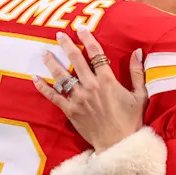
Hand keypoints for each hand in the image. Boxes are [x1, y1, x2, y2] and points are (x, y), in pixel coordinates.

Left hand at [33, 29, 146, 152]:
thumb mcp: (140, 95)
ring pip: (62, 76)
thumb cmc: (131, 121)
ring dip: (52, 63)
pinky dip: (43, 87)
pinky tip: (35, 78)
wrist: (119, 145)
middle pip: (76, 60)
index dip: (88, 39)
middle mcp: (90, 87)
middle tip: (59, 35)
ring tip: (45, 53)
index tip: (81, 29)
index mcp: (107, 81)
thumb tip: (137, 51)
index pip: (96, 54)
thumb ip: (137, 72)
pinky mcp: (70, 111)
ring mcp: (78, 99)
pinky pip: (54, 97)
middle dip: (66, 45)